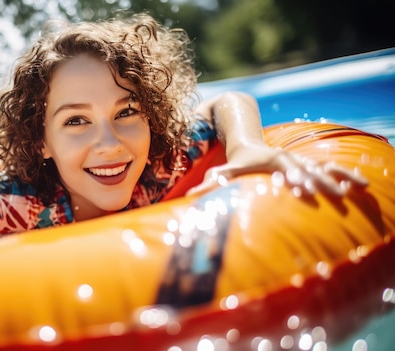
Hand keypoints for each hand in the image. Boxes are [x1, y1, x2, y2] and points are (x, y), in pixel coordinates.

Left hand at [188, 143, 367, 197]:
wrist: (249, 144)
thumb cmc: (236, 162)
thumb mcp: (224, 172)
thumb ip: (210, 184)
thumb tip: (189, 198)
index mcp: (271, 159)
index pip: (285, 168)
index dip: (294, 177)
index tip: (304, 188)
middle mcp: (290, 158)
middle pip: (307, 169)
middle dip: (321, 181)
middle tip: (335, 195)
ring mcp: (301, 162)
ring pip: (323, 168)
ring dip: (340, 178)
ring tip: (360, 188)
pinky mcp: (308, 166)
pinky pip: (330, 170)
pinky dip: (346, 175)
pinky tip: (364, 186)